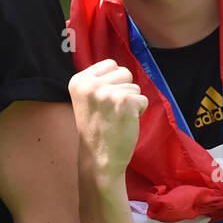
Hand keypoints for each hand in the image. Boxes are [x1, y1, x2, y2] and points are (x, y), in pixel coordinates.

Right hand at [68, 59, 147, 181]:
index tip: (103, 102)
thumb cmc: (96, 129)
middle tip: (111, 111)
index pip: (110, 64)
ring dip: (131, 103)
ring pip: (135, 87)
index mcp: (78, 81)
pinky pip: (143, 99)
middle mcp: (90, 84)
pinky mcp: (125, 102)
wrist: (98, 158)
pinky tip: (124, 123)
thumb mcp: (86, 99)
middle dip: (124, 90)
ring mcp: (107, 92)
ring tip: (116, 118)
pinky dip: (139, 112)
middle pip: (124, 72)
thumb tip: (118, 68)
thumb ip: (97, 81)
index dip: (114, 83)